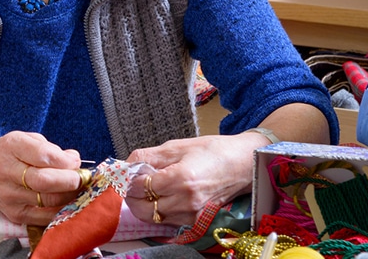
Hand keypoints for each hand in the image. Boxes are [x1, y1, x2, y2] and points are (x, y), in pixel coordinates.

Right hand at [0, 131, 83, 225]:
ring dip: (70, 195)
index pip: (44, 155)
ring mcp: (10, 196)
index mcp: (11, 147)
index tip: (75, 161)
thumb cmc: (3, 155)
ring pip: (48, 201)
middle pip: (45, 182)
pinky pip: (45, 217)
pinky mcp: (15, 214)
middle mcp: (7, 172)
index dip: (67, 160)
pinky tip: (66, 201)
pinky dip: (61, 210)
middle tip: (81, 177)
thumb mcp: (23, 140)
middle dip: (71, 180)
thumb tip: (74, 160)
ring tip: (76, 189)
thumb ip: (50, 148)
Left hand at [125, 132, 266, 226]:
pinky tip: (162, 196)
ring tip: (148, 187)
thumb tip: (124, 165)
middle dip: (131, 196)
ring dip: (143, 204)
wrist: (243, 164)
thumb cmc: (212, 151)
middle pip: (141, 209)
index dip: (126, 180)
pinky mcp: (196, 221)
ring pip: (152, 217)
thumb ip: (147, 157)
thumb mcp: (176, 146)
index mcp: (180, 178)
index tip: (124, 173)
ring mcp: (191, 214)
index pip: (138, 187)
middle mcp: (186, 201)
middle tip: (132, 183)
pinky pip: (166, 221)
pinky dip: (158, 210)